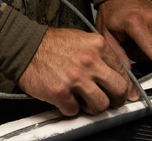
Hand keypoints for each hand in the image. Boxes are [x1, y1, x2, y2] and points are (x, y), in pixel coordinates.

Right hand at [17, 26, 137, 115]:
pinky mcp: (61, 92)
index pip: (124, 71)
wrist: (26, 46)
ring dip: (93, 108)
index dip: (126, 86)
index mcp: (98, 46)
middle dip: (116, 100)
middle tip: (110, 102)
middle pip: (118, 90)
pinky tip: (65, 98)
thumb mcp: (83, 40)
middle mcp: (90, 61)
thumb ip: (101, 55)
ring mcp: (76, 78)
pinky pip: (74, 111)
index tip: (125, 93)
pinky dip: (70, 108)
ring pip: (100, 105)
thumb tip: (118, 75)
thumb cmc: (52, 44)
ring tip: (84, 101)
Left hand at [96, 0, 151, 71]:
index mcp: (135, 22)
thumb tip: (128, 72)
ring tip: (138, 36)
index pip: (150, 45)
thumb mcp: (106, 34)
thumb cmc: (112, 13)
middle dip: (143, 52)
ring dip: (151, 46)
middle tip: (131, 42)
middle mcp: (151, 16)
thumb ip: (117, 54)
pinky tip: (147, 32)